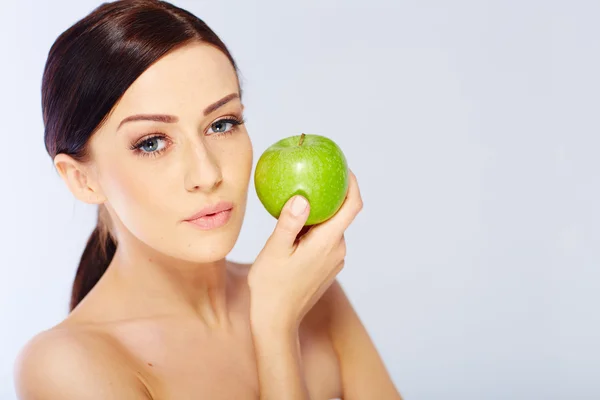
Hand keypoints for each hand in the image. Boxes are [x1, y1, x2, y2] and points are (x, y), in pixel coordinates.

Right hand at [248, 169, 362, 331]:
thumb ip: (288, 223)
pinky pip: (326, 241)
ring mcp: (335, 261)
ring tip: (295, 204)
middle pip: (341, 214)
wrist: (277, 321)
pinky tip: (294, 230)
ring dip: (318, 216)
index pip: (352, 206)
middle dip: (328, 196)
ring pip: (331, 228)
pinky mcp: (328, 268)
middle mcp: (338, 250)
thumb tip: (302, 198)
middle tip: (310, 179)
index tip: (343, 167)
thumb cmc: (272, 286)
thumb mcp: (275, 250)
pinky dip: (314, 230)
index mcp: (328, 242)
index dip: (353, 183)